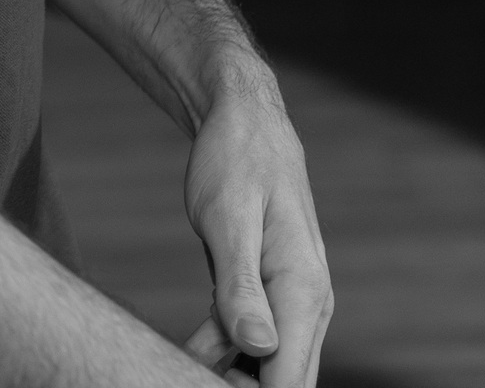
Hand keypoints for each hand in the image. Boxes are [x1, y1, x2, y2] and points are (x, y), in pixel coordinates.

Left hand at [180, 65, 332, 385]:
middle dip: (235, 387)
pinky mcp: (268, 294)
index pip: (290, 380)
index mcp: (303, 292)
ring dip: (223, 371)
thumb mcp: (227, 220)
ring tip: (176, 362)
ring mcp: (290, 301)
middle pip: (284, 382)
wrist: (244, 124)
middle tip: (178, 374)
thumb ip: (242, 288)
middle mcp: (308, 305)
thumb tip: (259, 348)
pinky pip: (250, 340)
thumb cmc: (235, 162)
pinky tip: (186, 343)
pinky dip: (219, 348)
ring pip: (265, 366)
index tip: (196, 383)